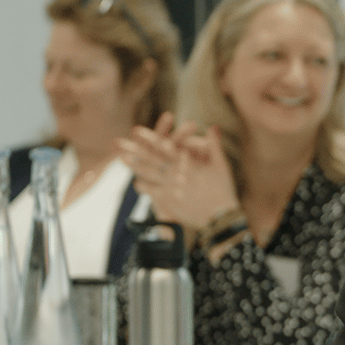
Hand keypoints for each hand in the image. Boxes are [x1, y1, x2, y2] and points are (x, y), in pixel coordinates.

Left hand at [118, 114, 239, 229]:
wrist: (220, 217)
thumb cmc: (223, 189)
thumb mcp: (221, 165)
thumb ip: (214, 145)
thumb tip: (213, 127)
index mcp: (188, 163)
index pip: (166, 147)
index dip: (151, 138)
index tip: (138, 131)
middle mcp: (176, 173)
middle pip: (152, 159)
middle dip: (136, 149)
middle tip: (120, 142)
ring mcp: (171, 187)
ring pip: (149, 174)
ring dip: (135, 166)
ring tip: (123, 158)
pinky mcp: (170, 200)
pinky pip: (152, 191)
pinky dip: (144, 186)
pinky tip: (137, 183)